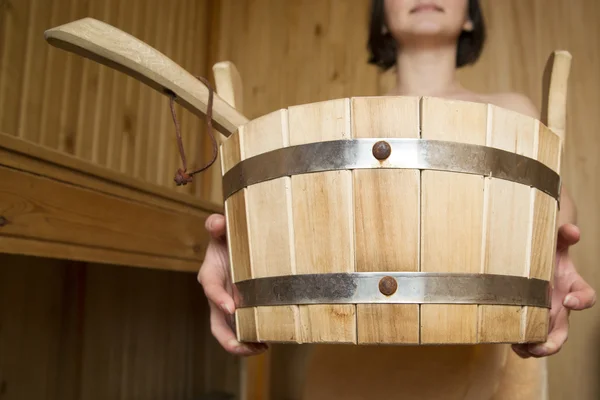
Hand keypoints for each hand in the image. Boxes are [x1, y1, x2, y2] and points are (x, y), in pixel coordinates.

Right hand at [197, 213, 267, 355]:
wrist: (236, 244)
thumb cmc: (229, 237)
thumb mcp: (222, 230)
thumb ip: (217, 225)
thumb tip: (216, 223)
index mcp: (211, 274)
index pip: (211, 287)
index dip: (219, 298)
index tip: (231, 307)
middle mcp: (218, 295)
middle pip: (217, 323)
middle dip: (229, 338)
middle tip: (247, 344)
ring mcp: (229, 305)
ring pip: (230, 331)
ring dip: (243, 343)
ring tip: (261, 347)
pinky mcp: (243, 310)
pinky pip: (245, 327)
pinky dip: (254, 337)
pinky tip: (268, 341)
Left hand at [512, 223, 595, 357]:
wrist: (530, 261)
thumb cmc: (546, 254)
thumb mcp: (554, 243)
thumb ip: (563, 235)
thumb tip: (572, 230)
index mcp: (572, 287)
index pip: (586, 296)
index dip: (581, 300)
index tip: (569, 300)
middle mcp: (561, 307)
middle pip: (564, 331)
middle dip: (554, 341)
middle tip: (542, 345)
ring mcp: (545, 317)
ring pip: (546, 341)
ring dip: (535, 348)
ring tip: (521, 347)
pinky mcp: (530, 322)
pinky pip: (529, 341)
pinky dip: (522, 346)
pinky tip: (511, 344)